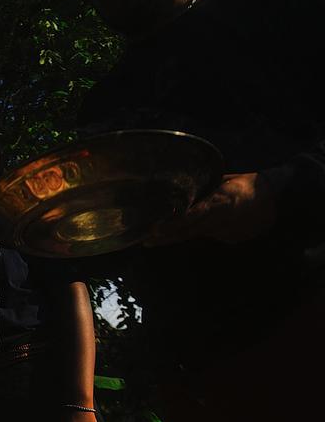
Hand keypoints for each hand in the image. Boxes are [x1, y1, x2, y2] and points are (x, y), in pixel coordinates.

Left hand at [146, 172, 275, 245]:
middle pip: (189, 230)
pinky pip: (205, 236)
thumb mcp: (225, 180)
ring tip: (151, 241)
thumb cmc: (247, 185)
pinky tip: (174, 237)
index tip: (157, 228)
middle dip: (166, 236)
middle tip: (145, 240)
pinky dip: (191, 234)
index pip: (195, 215)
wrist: (275, 201)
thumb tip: (183, 187)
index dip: (176, 223)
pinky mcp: (227, 238)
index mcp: (222, 202)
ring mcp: (224, 231)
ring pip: (194, 235)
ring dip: (173, 238)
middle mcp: (221, 219)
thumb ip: (205, 186)